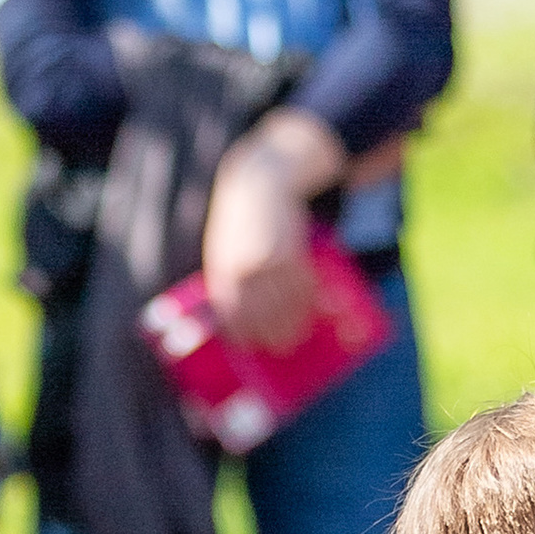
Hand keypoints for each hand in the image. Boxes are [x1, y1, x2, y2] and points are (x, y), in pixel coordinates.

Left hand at [202, 136, 319, 350]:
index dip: (242, 333)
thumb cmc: (238, 223)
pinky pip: (301, 285)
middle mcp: (243, 270)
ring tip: (300, 333)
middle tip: (283, 347)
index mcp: (222, 272)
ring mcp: (267, 262)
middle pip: (261, 314)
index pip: (230, 314)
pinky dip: (308, 299)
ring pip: (284, 303)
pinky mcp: (289, 252)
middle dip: (273, 334)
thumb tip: (235, 317)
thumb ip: (228, 278)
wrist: (258, 186)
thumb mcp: (222, 249)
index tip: (252, 346)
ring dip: (294, 322)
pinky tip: (312, 307)